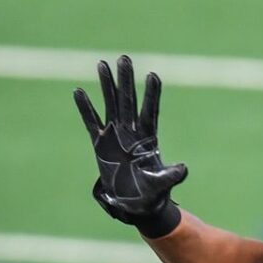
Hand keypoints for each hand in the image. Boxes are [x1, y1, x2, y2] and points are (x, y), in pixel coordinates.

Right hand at [74, 56, 187, 237]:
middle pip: (128, 100)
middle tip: (124, 58)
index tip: (153, 75)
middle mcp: (131, 131)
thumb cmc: (151, 194)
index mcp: (148, 138)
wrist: (134, 204)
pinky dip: (85, 108)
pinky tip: (79, 91)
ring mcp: (115, 135)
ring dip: (106, 85)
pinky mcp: (100, 143)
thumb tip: (184, 169)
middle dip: (125, 80)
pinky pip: (91, 121)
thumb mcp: (162, 184)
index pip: (150, 111)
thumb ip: (171, 175)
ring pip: (110, 104)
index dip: (151, 94)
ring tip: (102, 63)